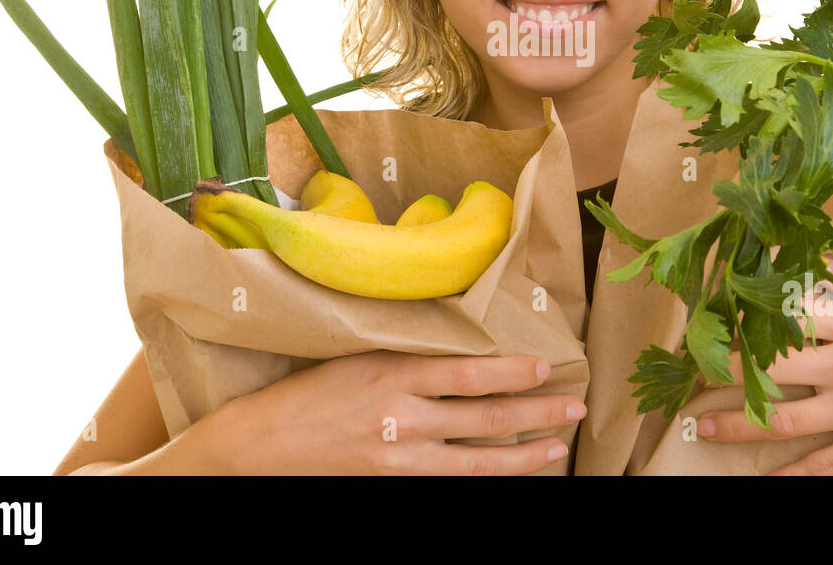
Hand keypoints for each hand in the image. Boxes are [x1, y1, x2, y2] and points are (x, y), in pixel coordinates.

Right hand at [201, 350, 584, 473]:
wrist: (258, 446)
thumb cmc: (307, 392)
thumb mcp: (359, 356)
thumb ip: (410, 357)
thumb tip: (466, 351)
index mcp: (392, 372)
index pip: (468, 372)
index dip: (512, 371)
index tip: (546, 365)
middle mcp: (400, 416)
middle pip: (485, 417)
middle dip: (537, 412)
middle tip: (574, 405)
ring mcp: (398, 457)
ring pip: (476, 459)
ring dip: (525, 454)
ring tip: (558, 446)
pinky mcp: (391, 481)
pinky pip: (451, 480)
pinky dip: (486, 475)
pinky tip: (512, 470)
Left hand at [696, 257, 832, 474]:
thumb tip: (814, 256)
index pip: (785, 316)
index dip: (742, 315)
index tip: (710, 315)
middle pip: (771, 367)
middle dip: (723, 370)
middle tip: (688, 372)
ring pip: (784, 419)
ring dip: (737, 424)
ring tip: (704, 427)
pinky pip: (822, 465)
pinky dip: (790, 476)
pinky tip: (763, 479)